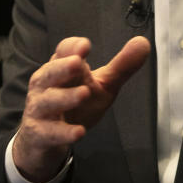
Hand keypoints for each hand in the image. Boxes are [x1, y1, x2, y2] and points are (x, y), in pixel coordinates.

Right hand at [12, 35, 150, 181]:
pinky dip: (63, 132)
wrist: (44, 139)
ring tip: (84, 94)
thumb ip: (121, 66)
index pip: (63, 51)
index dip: (73, 47)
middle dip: (62, 68)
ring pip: (48, 101)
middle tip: (78, 63)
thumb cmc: (76, 105)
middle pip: (50, 73)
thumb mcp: (103, 85)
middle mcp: (46, 85)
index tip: (85, 46)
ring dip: (65, 97)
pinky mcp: (39, 134)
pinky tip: (79, 132)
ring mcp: (40, 109)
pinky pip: (49, 132)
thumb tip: (143, 43)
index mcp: (60, 67)